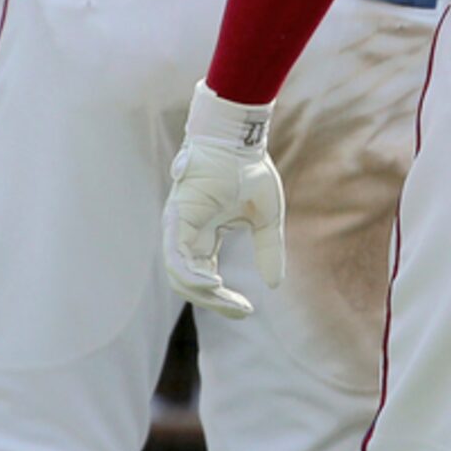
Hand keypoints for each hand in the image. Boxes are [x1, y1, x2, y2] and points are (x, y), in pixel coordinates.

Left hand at [163, 83, 286, 319]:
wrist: (240, 139)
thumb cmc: (250, 170)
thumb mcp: (267, 218)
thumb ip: (268, 249)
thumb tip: (274, 285)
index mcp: (205, 233)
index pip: (206, 275)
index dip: (223, 298)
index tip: (247, 310)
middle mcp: (187, 233)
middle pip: (190, 281)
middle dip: (214, 301)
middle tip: (240, 311)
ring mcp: (178, 226)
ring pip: (179, 274)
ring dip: (201, 293)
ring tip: (226, 300)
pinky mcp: (176, 217)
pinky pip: (176, 256)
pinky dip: (191, 274)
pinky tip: (213, 284)